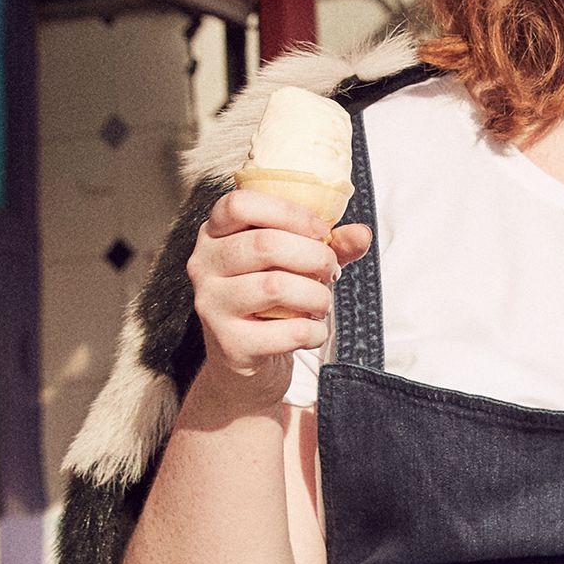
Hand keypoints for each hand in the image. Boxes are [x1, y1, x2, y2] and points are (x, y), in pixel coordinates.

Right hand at [187, 188, 372, 412]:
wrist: (244, 360)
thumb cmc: (271, 300)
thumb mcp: (297, 263)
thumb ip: (329, 245)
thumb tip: (361, 234)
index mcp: (215, 233)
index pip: (239, 204)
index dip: (289, 213)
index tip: (320, 232)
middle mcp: (203, 264)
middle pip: (265, 245)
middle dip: (315, 257)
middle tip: (330, 271)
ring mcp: (211, 304)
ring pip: (275, 287)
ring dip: (316, 295)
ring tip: (322, 303)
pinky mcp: (229, 343)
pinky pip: (286, 331)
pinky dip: (313, 332)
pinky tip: (313, 332)